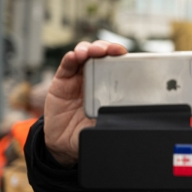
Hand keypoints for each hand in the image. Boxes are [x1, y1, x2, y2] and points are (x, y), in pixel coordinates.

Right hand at [44, 40, 127, 166]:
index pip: (117, 65)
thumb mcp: (105, 126)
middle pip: (102, 55)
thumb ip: (115, 118)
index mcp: (109, 86)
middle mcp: (95, 78)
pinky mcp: (62, 80)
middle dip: (106, 47)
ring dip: (89, 49)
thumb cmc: (88, 131)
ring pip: (85, 54)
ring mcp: (78, 77)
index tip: (123, 54)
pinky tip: (74, 56)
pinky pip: (67, 65)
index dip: (120, 57)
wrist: (64, 143)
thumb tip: (130, 117)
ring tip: (91, 52)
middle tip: (108, 50)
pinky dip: (71, 57)